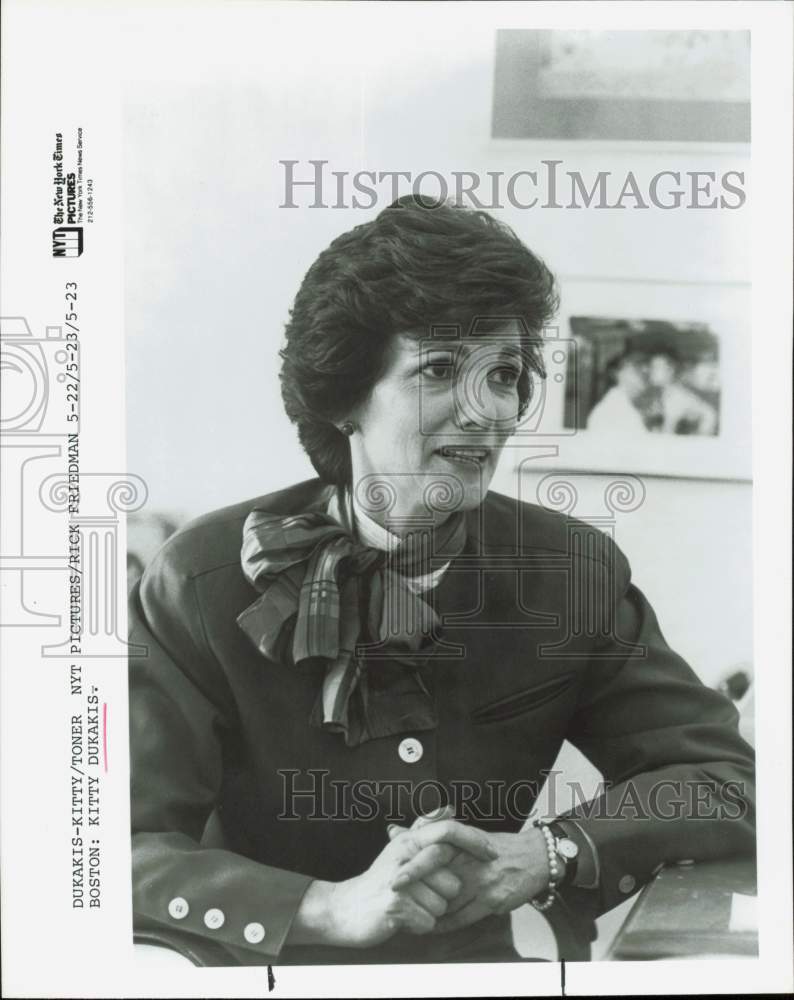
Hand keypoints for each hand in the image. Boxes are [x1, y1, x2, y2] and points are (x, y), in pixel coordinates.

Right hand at [288, 815, 496, 947]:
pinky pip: (429, 922)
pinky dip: (419, 926)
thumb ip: (423, 828)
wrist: (345, 909)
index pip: (448, 832)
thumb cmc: (379, 882)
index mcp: (408, 841)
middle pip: (451, 880)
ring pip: (442, 905)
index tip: (491, 853)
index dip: (474, 841)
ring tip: (409, 906)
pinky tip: (403, 918)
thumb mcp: (400, 850)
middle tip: (419, 895)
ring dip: (429, 912)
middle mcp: (404, 855)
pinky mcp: (395, 904)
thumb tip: (448, 807)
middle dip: (442, 896)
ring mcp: (399, 880)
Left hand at [392, 826, 551, 934]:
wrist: (534, 858)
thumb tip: (394, 830)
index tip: (392, 881)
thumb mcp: (464, 834)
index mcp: (461, 843)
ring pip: (448, 903)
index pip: (431, 855)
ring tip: (411, 918)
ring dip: (430, 913)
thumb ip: (428, 833)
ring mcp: (481, 882)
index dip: (411, 870)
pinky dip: (446, 924)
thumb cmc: (496, 846)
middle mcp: (470, 861)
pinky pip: (463, 918)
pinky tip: (434, 926)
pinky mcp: (491, 900)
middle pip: (437, 882)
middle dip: (416, 895)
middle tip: (396, 906)